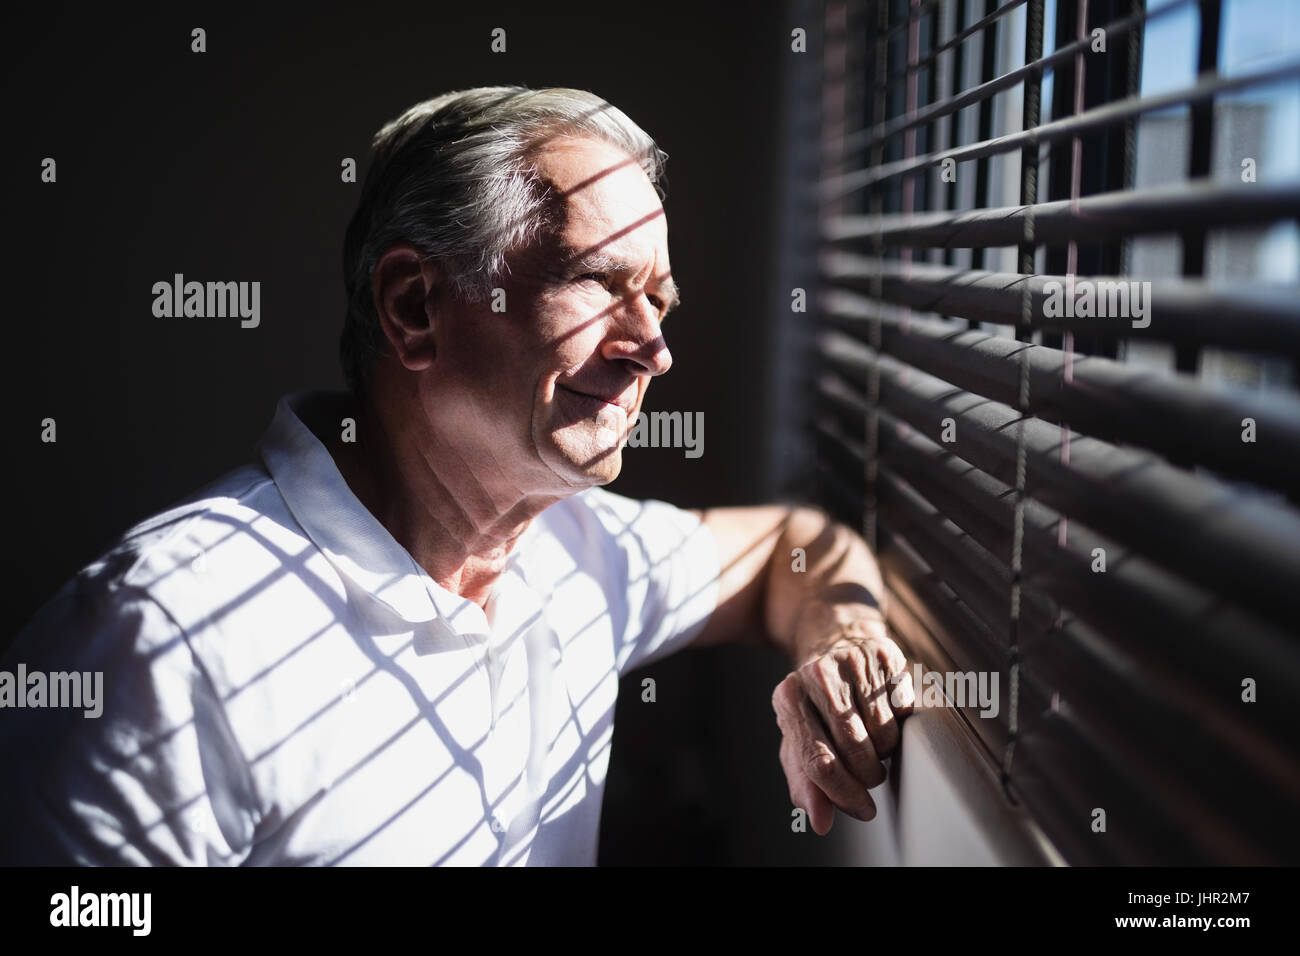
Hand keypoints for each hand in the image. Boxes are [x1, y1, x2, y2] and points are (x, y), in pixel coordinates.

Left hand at [771, 615, 914, 834]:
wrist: (835, 642)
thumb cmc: (816, 702)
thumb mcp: (799, 738)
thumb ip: (805, 783)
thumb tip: (820, 822)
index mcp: (789, 698)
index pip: (817, 761)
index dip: (843, 793)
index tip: (862, 808)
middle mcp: (817, 675)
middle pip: (854, 750)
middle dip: (868, 775)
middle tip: (870, 775)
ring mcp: (852, 660)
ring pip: (884, 733)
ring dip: (885, 752)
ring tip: (874, 744)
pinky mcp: (884, 653)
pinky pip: (904, 708)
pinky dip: (900, 722)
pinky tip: (885, 714)